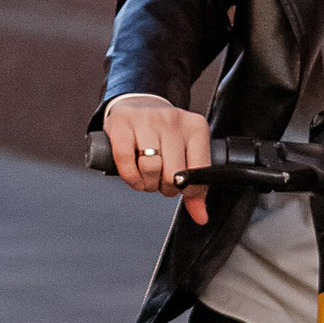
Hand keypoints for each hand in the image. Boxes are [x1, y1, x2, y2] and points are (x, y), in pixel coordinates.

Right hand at [103, 93, 214, 223]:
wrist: (139, 105)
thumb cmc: (165, 135)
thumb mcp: (186, 153)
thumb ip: (195, 186)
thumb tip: (201, 217)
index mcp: (196, 127)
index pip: (199, 171)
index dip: (188, 190)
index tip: (180, 188)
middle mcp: (173, 120)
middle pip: (173, 173)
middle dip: (165, 188)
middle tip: (160, 183)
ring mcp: (146, 119)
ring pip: (150, 167)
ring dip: (147, 184)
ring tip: (147, 179)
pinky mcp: (122, 123)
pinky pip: (125, 160)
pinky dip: (129, 176)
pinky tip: (134, 177)